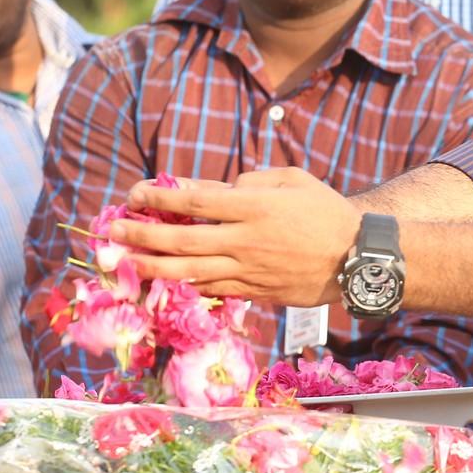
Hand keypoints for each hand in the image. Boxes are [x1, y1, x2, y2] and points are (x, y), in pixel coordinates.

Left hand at [109, 167, 358, 306]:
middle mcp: (246, 241)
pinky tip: (165, 283)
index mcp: (254, 207)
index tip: (134, 194)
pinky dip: (186, 286)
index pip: (195, 202)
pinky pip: (213, 291)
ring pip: (190, 273)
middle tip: (114, 232)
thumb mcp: (293, 180)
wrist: (358, 257)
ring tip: (126, 263)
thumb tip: (217, 189)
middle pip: (182, 241)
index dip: (160, 199)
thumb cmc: (327, 211)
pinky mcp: (256, 292)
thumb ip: (252, 180)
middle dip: (142, 236)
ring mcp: (249, 271)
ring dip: (153, 268)